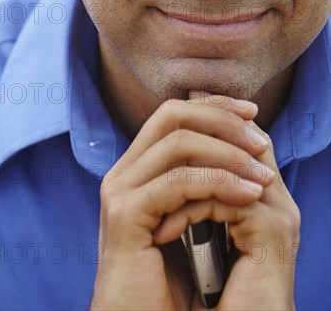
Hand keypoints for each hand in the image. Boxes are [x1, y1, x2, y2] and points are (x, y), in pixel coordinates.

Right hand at [91, 95, 286, 309]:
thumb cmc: (175, 277)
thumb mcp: (195, 213)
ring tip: (263, 178)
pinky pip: (178, 182)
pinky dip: (218, 183)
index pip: (174, 114)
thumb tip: (239, 141)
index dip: (214, 106)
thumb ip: (204, 177)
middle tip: (260, 142)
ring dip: (229, 154)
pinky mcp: (125, 216)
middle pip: (173, 115)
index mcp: (138, 168)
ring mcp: (121, 191)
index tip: (252, 113)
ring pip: (179, 143)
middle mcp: (124, 171)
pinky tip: (246, 197)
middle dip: (222, 120)